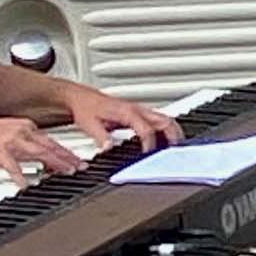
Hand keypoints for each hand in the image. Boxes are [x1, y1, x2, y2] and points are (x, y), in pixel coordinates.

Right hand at [0, 114, 79, 179]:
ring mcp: (10, 142)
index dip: (67, 152)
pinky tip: (26, 185)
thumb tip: (46, 158)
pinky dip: (21, 176)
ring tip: (66, 172)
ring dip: (55, 164)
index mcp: (26, 127)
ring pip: (38, 153)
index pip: (52, 140)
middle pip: (50, 146)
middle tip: (81, 168)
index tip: (79, 161)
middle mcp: (21, 132)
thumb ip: (30, 144)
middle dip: (68, 158)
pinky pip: (12, 166)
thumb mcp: (12, 135)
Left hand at [64, 87, 182, 150]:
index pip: (147, 130)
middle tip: (175, 151)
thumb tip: (109, 148)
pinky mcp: (138, 113)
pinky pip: (159, 120)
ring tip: (175, 147)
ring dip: (173, 133)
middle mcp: (137, 109)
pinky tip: (164, 140)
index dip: (150, 145)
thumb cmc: (85, 108)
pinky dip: (166, 130)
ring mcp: (139, 110)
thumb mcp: (89, 124)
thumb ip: (101, 137)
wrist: (80, 98)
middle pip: (166, 121)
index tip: (148, 157)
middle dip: (174, 137)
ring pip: (166, 119)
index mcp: (127, 112)